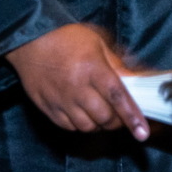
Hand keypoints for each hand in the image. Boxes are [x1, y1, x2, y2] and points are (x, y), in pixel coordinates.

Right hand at [8, 24, 149, 140]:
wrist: (29, 40)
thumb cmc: (67, 38)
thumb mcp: (97, 43)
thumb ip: (117, 64)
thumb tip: (137, 80)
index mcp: (93, 68)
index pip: (117, 97)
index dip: (132, 116)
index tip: (142, 133)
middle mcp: (77, 87)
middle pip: (104, 117)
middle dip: (117, 121)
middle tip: (120, 115)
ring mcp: (60, 100)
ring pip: (87, 127)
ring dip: (99, 125)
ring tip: (101, 113)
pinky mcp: (47, 108)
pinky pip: (69, 127)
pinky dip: (80, 126)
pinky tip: (83, 113)